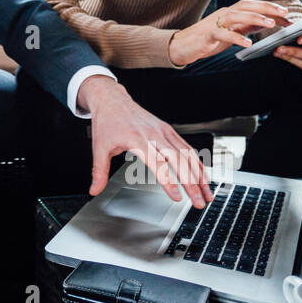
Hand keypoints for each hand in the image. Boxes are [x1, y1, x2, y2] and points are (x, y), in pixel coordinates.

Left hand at [80, 76, 213, 207]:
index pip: (158, 164)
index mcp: (138, 139)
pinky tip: (202, 176)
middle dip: (192, 184)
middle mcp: (154, 134)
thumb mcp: (99, 147)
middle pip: (179, 161)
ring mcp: (164, 131)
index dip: (169, 182)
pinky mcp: (168, 130)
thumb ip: (99, 171)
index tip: (177, 197)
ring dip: (200, 175)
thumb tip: (94, 190)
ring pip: (188, 155)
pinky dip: (197, 163)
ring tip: (207, 194)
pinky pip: (187, 148)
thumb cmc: (107, 122)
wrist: (112, 99)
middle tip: (199, 203)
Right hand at [169, 0, 290, 66]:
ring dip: (255, 19)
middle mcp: (224, 14)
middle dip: (266, 8)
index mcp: (230, 13)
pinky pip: (223, 34)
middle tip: (284, 13)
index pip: (252, 6)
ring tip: (270, 24)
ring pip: (236, 16)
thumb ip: (246, 26)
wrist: (181, 46)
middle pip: (246, 6)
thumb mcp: (231, 31)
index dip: (269, 9)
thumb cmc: (207, 39)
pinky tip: (247, 43)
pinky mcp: (207, 34)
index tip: (287, 15)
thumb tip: (267, 23)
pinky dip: (236, 37)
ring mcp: (215, 23)